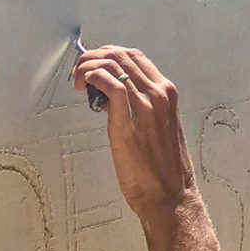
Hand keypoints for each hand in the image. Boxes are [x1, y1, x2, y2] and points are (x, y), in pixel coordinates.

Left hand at [72, 45, 198, 217]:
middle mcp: (160, 94)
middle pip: (121, 55)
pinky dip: (92, 77)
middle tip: (80, 71)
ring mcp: (146, 105)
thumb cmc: (164, 170)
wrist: (171, 195)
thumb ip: (140, 109)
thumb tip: (112, 99)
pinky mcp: (128, 119)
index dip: (110, 54)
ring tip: (78, 80)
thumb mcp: (158, 129)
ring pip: (113, 64)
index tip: (95, 65)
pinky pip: (109, 83)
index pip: (136, 58)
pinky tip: (84, 86)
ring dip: (88, 66)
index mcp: (168, 94)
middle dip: (94, 56)